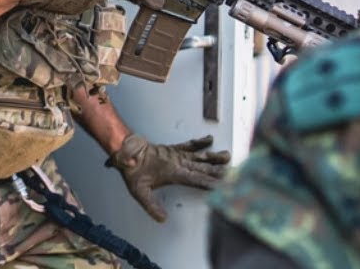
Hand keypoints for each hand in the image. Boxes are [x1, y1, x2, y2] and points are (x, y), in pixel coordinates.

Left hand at [108, 133, 230, 221]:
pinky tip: (209, 140)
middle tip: (233, 173)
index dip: (210, 183)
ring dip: (213, 156)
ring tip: (228, 156)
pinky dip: (199, 142)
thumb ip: (152, 206)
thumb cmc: (133, 170)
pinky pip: (189, 145)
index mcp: (174, 172)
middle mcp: (178, 162)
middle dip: (218, 171)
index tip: (223, 186)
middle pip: (202, 168)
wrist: (126, 151)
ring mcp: (176, 154)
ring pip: (199, 156)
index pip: (196, 179)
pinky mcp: (172, 149)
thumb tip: (162, 219)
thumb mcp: (139, 192)